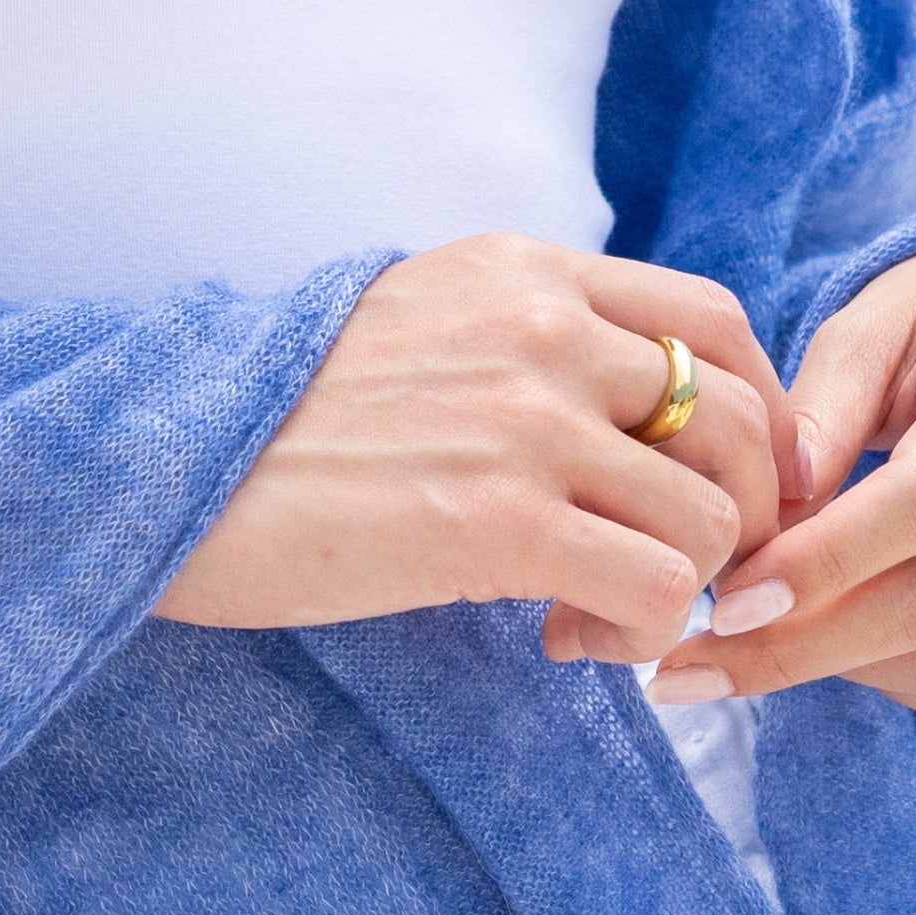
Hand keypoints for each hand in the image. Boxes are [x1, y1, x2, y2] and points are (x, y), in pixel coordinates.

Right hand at [158, 236, 798, 641]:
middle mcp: (541, 330)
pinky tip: (566, 642)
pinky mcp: (498, 522)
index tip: (729, 485)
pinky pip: (657, 588)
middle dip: (741, 516)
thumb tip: (611, 402)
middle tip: (680, 575)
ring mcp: (525, 422)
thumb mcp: (406, 324)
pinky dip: (639, 632)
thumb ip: (512, 335)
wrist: (159, 468)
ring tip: (594, 618)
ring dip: (681, 587)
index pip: (712, 321)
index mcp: (521, 272)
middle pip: (739, 421)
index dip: (756, 412)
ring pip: (711, 515)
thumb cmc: (269, 424)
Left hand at [644, 242, 915, 727]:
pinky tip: (844, 650)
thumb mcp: (870, 325)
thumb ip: (815, 409)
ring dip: (845, 670)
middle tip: (695, 662)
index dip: (819, 564)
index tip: (722, 604)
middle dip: (799, 646)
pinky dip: (907, 689)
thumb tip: (768, 502)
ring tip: (762, 644)